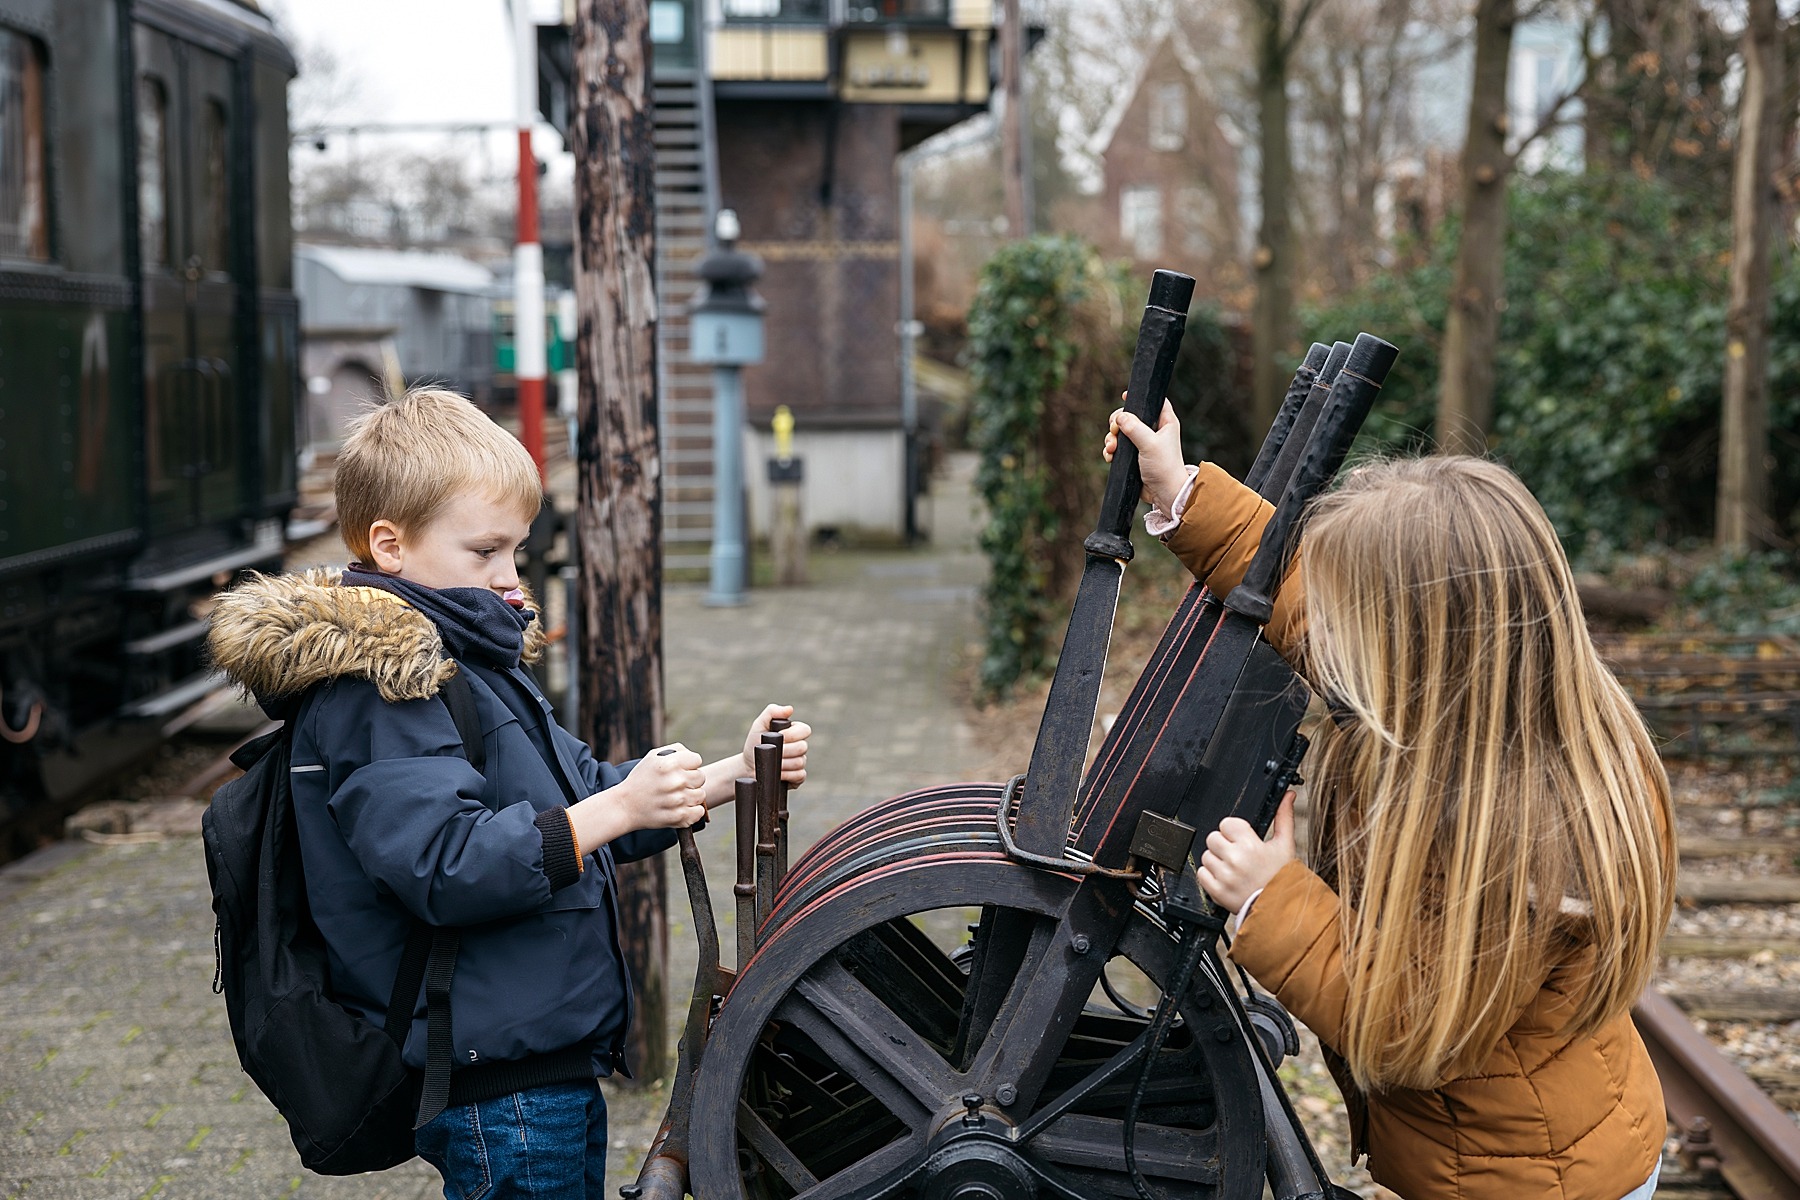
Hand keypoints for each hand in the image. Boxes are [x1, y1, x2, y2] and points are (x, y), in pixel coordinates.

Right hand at [613, 744, 708, 830]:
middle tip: (676, 785)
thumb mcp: (653, 756)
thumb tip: (694, 758)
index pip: (697, 760)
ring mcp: (678, 800)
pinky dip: (693, 811)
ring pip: (701, 795)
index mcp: (670, 763)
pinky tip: (681, 808)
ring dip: (692, 796)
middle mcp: (676, 781)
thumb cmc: (641, 779)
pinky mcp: (679, 817)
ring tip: (676, 797)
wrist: (624, 806)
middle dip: (691, 780)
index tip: (679, 771)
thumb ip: (677, 751)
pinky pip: (699, 812)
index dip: (689, 765)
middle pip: (701, 777)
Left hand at [743, 704, 810, 786]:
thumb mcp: (759, 724)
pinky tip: (778, 774)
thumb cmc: (754, 743)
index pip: (805, 730)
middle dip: (785, 750)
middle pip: (803, 747)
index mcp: (795, 732)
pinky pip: (800, 776)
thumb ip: (772, 712)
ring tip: (772, 763)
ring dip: (783, 763)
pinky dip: (787, 775)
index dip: (792, 734)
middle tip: (772, 751)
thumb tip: (789, 709)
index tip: (778, 736)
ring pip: (800, 762)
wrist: (748, 765)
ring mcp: (800, 762)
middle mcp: (800, 747)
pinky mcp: (798, 777)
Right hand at [1105, 397, 1187, 517]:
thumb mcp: (1150, 444)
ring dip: (1112, 439)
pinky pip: (1118, 448)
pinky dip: (1111, 451)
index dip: (1139, 397)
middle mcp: (1154, 431)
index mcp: (1165, 423)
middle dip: (1117, 423)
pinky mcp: (1134, 457)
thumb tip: (1119, 417)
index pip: (1153, 401)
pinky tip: (1110, 457)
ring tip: (1111, 449)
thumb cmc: (1164, 467)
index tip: (1125, 396)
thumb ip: (1134, 428)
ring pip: (1121, 433)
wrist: (1164, 494)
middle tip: (1114, 430)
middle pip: (1130, 416)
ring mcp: (1143, 444)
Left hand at [1197, 792, 1295, 913]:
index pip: (1227, 823)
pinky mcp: (1217, 891)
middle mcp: (1235, 860)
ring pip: (1206, 855)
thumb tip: (1287, 795)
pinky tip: (1226, 878)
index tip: (1241, 839)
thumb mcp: (1286, 845)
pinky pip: (1201, 874)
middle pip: (1213, 838)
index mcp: (1251, 845)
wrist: (1282, 908)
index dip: (1233, 831)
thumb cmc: (1283, 876)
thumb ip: (1284, 817)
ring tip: (1234, 868)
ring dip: (1217, 860)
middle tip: (1238, 854)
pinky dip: (1210, 876)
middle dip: (1224, 844)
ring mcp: (1224, 877)